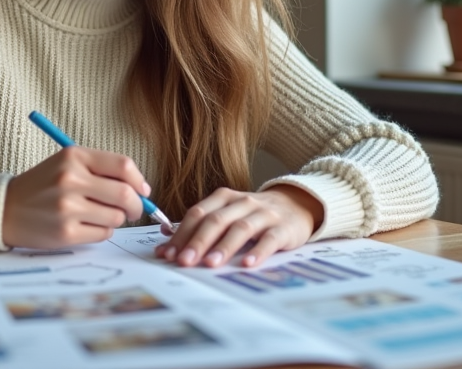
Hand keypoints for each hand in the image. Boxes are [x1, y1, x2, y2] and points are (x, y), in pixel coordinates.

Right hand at [2, 147, 148, 248]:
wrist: (5, 209)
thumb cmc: (42, 186)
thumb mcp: (67, 164)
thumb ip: (101, 170)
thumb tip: (141, 190)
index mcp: (73, 156)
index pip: (123, 165)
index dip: (139, 180)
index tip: (142, 190)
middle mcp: (70, 179)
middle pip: (125, 194)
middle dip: (136, 205)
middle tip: (133, 210)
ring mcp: (67, 207)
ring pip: (116, 217)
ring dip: (115, 219)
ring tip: (97, 215)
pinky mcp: (65, 233)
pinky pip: (103, 234)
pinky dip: (101, 231)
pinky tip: (84, 225)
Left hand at [154, 185, 323, 267]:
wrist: (297, 205)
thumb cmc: (254, 215)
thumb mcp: (227, 214)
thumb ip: (199, 226)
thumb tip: (165, 242)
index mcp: (224, 197)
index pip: (198, 213)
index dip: (181, 233)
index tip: (167, 254)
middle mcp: (242, 202)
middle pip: (216, 220)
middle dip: (198, 241)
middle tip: (183, 261)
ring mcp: (264, 214)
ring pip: (241, 228)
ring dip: (224, 247)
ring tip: (210, 264)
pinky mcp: (284, 228)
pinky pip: (270, 240)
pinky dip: (258, 251)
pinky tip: (247, 264)